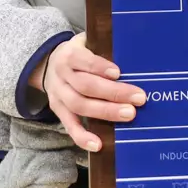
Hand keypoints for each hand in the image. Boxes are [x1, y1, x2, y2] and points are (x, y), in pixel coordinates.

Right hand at [40, 32, 145, 152]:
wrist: (48, 64)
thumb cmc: (79, 54)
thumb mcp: (87, 43)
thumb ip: (104, 48)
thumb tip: (135, 55)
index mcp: (70, 55)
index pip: (84, 61)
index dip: (100, 67)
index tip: (119, 73)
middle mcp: (61, 75)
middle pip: (86, 85)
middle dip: (113, 92)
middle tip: (139, 98)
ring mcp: (58, 95)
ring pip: (79, 105)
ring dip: (105, 112)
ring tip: (129, 114)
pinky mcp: (58, 111)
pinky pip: (69, 126)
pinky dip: (82, 137)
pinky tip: (98, 145)